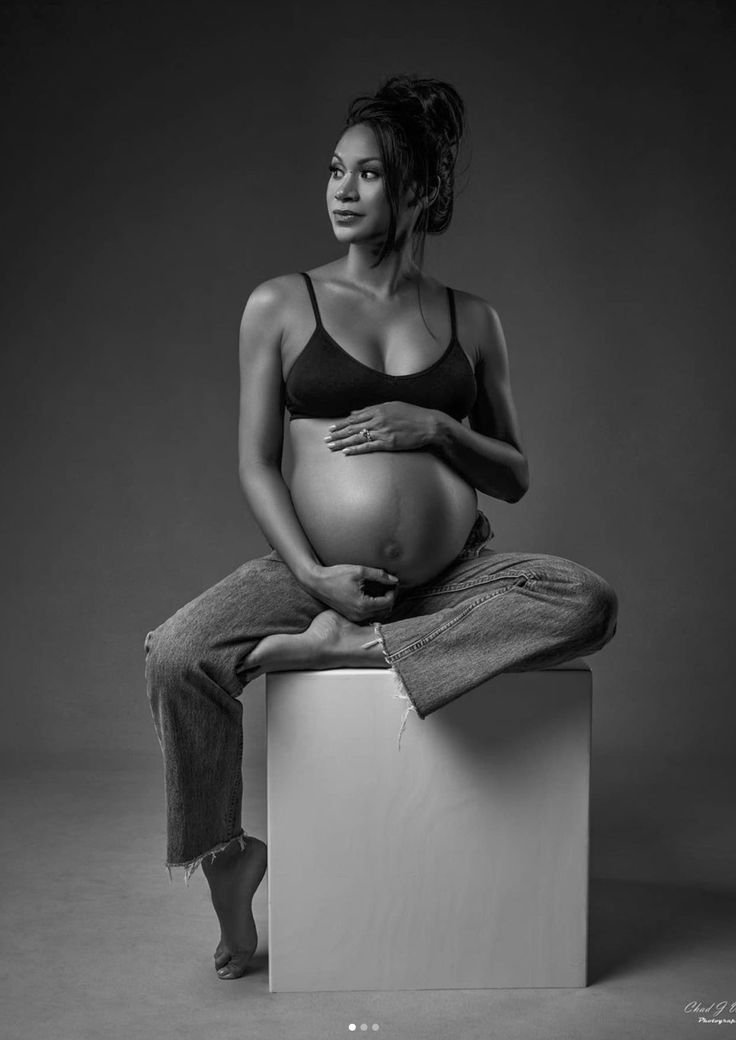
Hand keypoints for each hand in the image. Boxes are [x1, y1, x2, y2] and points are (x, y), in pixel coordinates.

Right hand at [306, 563, 399, 622]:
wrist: (316, 582)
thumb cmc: (336, 575)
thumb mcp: (359, 571)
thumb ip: (379, 575)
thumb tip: (394, 580)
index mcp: (363, 605)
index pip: (388, 602)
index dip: (393, 591)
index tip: (392, 582)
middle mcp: (360, 615)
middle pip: (385, 610)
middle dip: (390, 598)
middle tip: (389, 586)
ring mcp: (354, 617)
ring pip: (378, 614)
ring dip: (383, 603)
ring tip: (382, 590)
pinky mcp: (350, 616)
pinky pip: (369, 615)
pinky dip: (375, 607)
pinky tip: (372, 596)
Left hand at [324, 402, 438, 454]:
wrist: (429, 424)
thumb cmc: (413, 414)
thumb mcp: (393, 406)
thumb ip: (373, 409)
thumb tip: (356, 412)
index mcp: (379, 409)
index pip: (355, 417)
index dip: (342, 423)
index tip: (332, 428)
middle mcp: (378, 419)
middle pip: (352, 427)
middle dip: (338, 434)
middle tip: (326, 439)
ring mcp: (382, 431)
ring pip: (357, 437)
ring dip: (342, 442)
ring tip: (331, 446)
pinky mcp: (388, 443)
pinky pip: (368, 446)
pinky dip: (356, 449)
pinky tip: (346, 452)